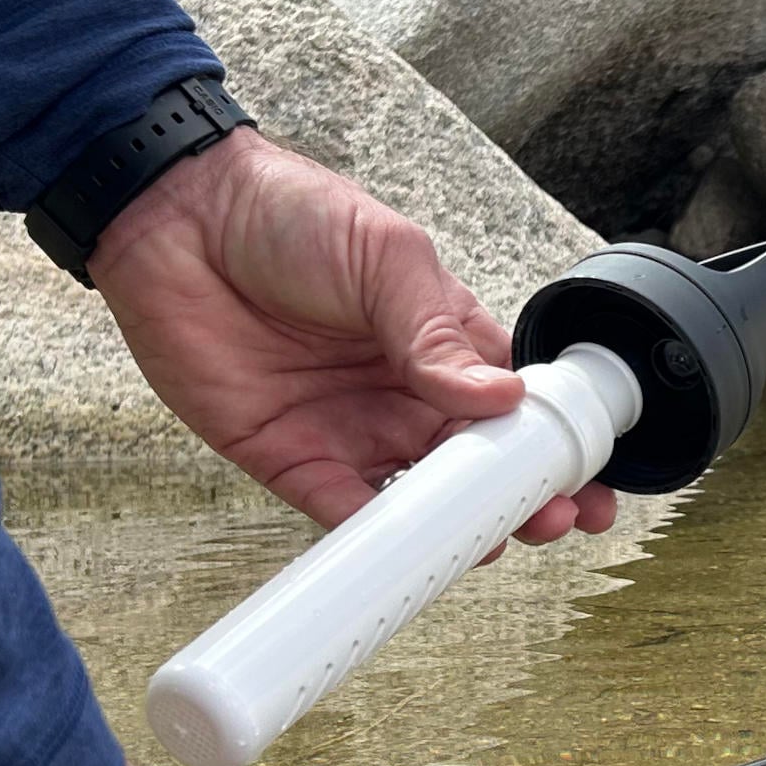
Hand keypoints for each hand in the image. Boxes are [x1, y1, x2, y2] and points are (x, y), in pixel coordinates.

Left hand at [89, 130, 618, 543]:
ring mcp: (347, 427)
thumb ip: (437, 331)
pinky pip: (337, 510)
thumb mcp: (385, 256)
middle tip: (554, 521)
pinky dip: (372, 539)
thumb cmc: (288, 214)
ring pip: (416, 501)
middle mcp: (401, 390)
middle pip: (476, 465)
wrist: (178, 219)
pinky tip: (406, 550)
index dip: (552, 443)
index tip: (587, 477)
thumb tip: (501, 398)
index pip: (513, 403)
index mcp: (440, 336)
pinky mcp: (287, 455)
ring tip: (493, 542)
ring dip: (455, 528)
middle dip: (520, 498)